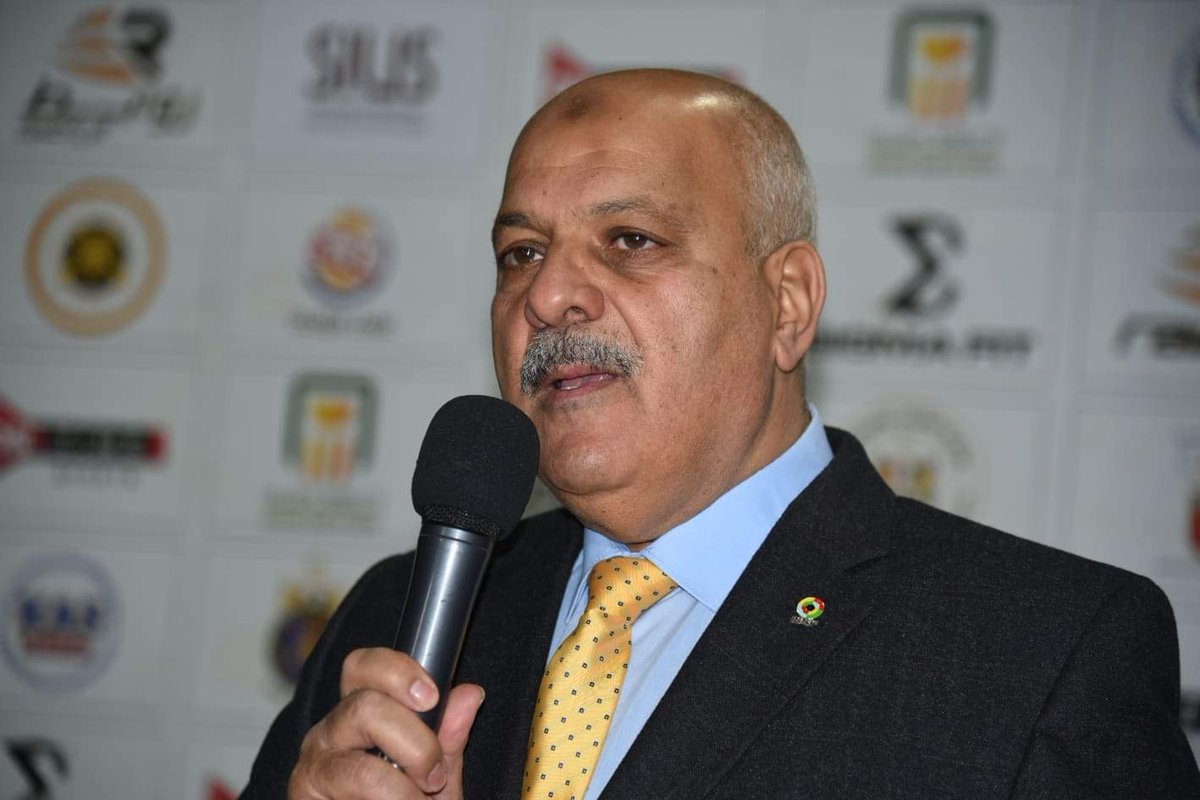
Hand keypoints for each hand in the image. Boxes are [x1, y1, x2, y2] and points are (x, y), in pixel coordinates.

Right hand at [288, 648, 484, 798]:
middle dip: (415, 741)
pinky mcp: (304, 791)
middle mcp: (332, 730)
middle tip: (434, 776)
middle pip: (365, 704)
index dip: (398, 671)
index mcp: (361, 712)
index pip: (364, 666)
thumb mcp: (437, 775)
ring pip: (359, 758)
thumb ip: (450, 738)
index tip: (432, 696)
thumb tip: (469, 694)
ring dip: (401, 783)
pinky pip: (353, 784)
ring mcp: (314, 762)